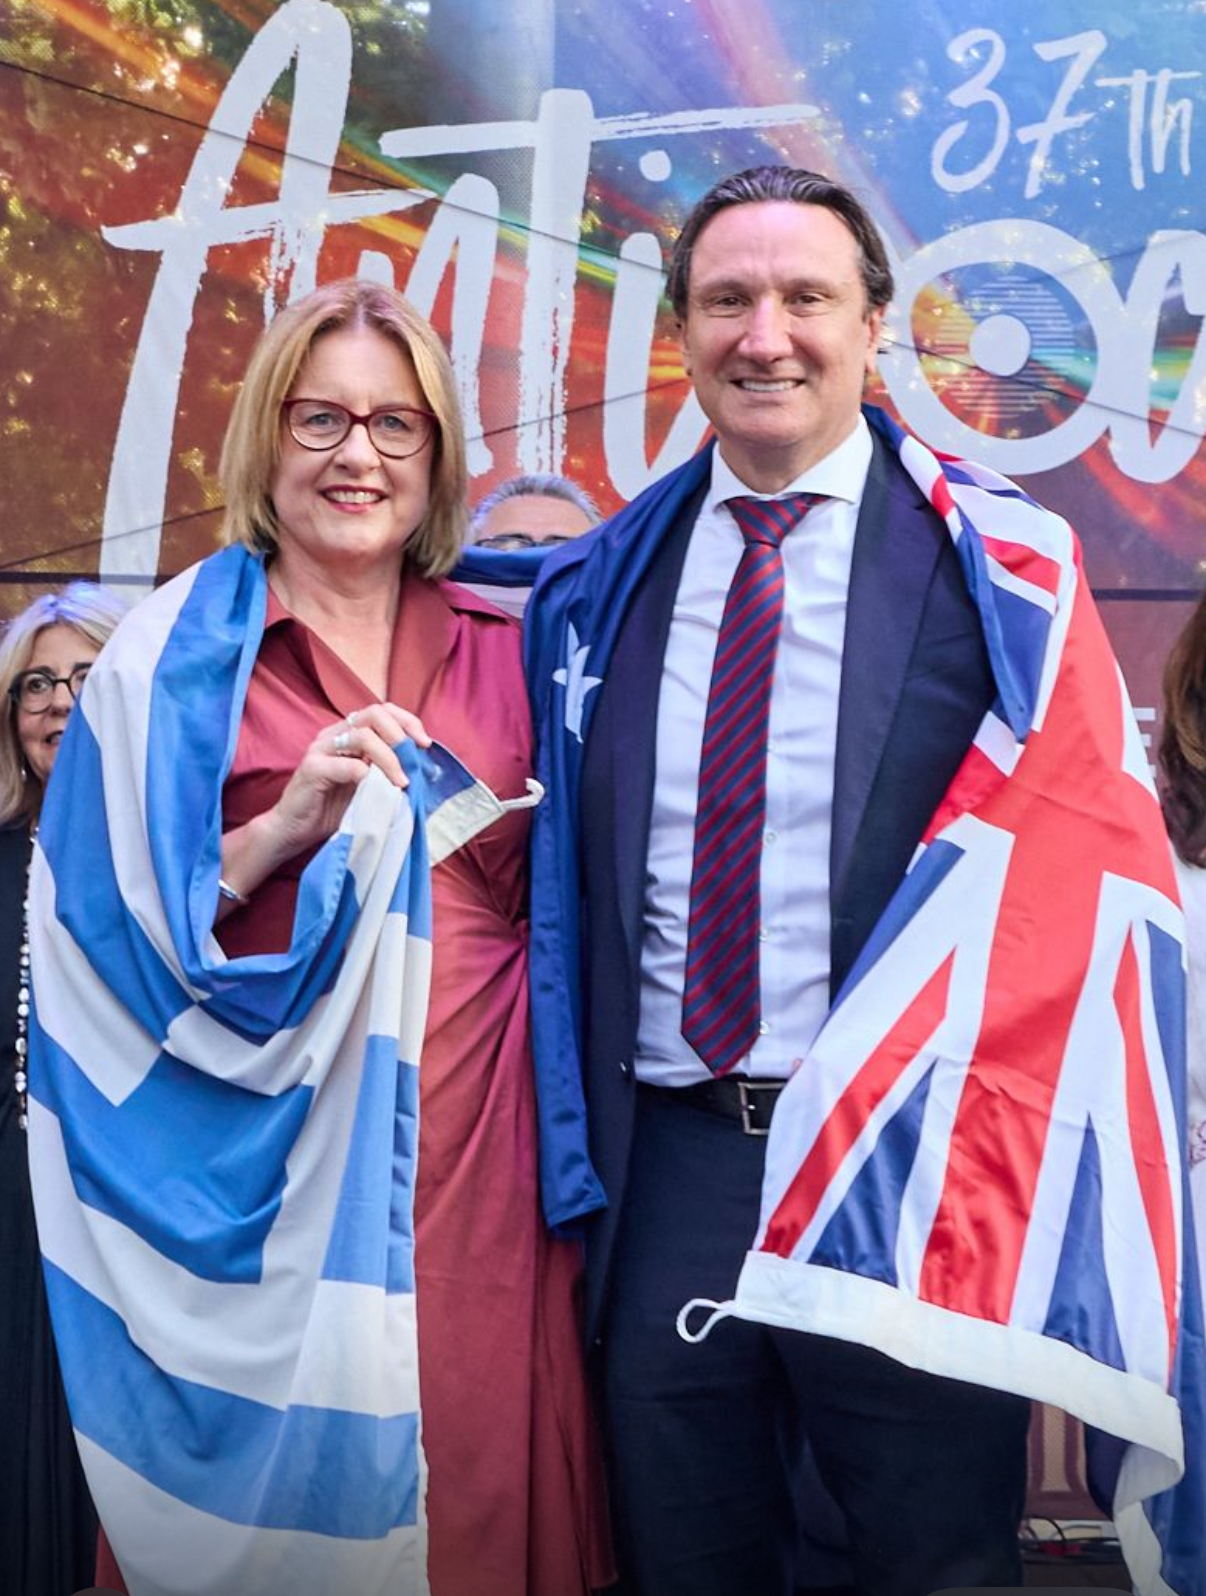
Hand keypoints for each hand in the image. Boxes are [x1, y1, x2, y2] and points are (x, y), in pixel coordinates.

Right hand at [218, 703, 430, 910]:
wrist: (293, 831)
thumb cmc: (333, 809)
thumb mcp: (368, 786)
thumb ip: (387, 771)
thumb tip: (423, 768)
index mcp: (348, 734)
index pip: (382, 711)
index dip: (408, 722)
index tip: (425, 744)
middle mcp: (333, 734)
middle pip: (374, 714)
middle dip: (401, 735)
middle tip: (414, 761)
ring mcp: (321, 749)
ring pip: (363, 736)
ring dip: (389, 758)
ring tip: (401, 782)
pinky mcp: (311, 768)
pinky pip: (346, 764)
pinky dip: (367, 775)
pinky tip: (377, 791)